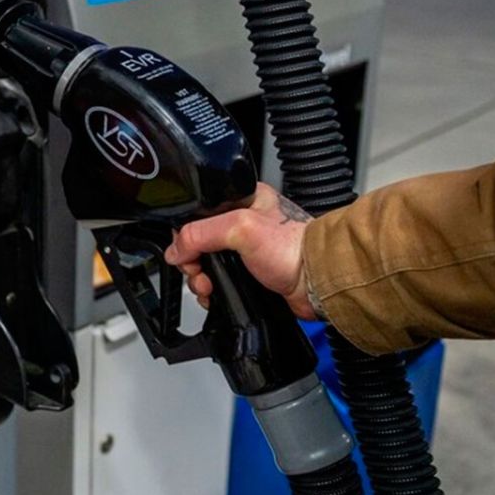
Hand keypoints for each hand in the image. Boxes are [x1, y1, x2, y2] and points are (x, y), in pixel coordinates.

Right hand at [163, 182, 317, 319]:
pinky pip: (220, 281)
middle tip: (198, 273)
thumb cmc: (294, 249)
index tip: (186, 253)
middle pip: (198, 241)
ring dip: (201, 279)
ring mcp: (246, 250)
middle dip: (192, 263)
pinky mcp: (250, 273)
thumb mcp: (241, 229)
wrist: (318, 283)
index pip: (197, 212)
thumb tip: (176, 251)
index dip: (186, 235)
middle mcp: (243, 222)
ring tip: (208, 288)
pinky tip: (216, 295)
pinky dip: (214, 291)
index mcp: (242, 199)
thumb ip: (200, 234)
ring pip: (207, 264)